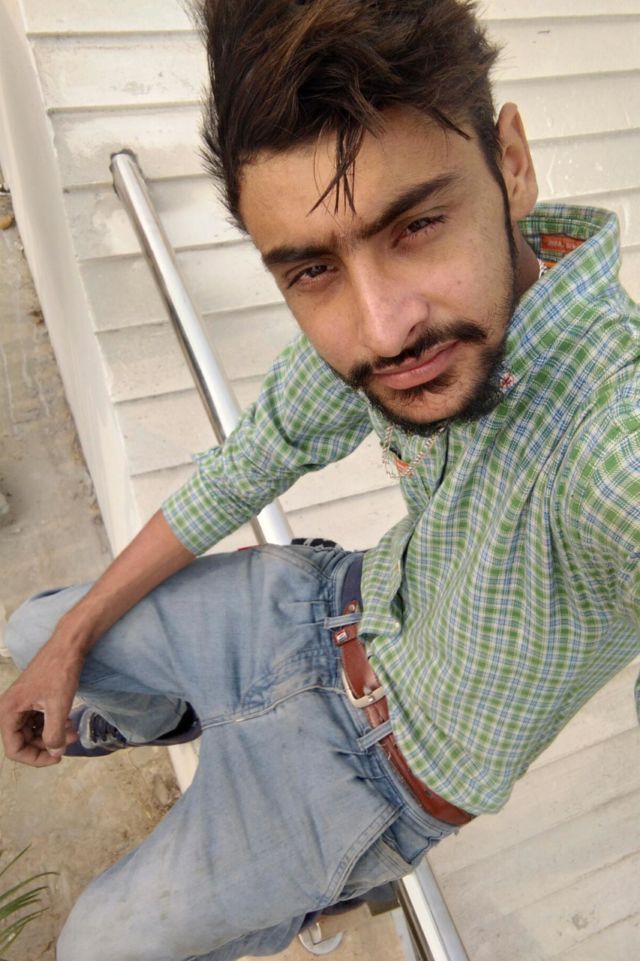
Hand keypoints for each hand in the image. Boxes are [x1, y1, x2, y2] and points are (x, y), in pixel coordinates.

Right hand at [0, 633, 83, 765]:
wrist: (68, 645)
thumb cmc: (60, 672)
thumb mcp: (58, 707)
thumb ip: (54, 734)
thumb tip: (55, 752)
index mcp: (8, 712)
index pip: (14, 749)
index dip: (36, 758)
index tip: (58, 757)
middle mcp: (9, 709)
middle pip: (23, 741)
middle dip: (47, 745)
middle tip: (70, 741)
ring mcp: (20, 703)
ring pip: (31, 732)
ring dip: (51, 735)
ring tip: (72, 731)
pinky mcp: (30, 699)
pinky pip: (37, 720)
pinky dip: (51, 724)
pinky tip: (67, 721)